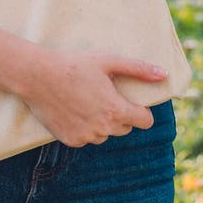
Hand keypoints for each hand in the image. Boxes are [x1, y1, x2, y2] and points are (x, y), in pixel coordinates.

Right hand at [21, 48, 166, 146]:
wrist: (37, 76)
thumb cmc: (74, 65)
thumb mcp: (108, 62)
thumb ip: (138, 69)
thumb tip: (164, 75)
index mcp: (116, 110)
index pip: (145, 121)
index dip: (140, 110)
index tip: (129, 99)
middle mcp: (103, 129)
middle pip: (125, 127)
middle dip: (119, 113)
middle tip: (102, 93)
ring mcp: (86, 137)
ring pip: (105, 134)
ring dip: (101, 121)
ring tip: (85, 99)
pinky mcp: (71, 141)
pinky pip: (86, 137)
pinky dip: (84, 126)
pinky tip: (73, 108)